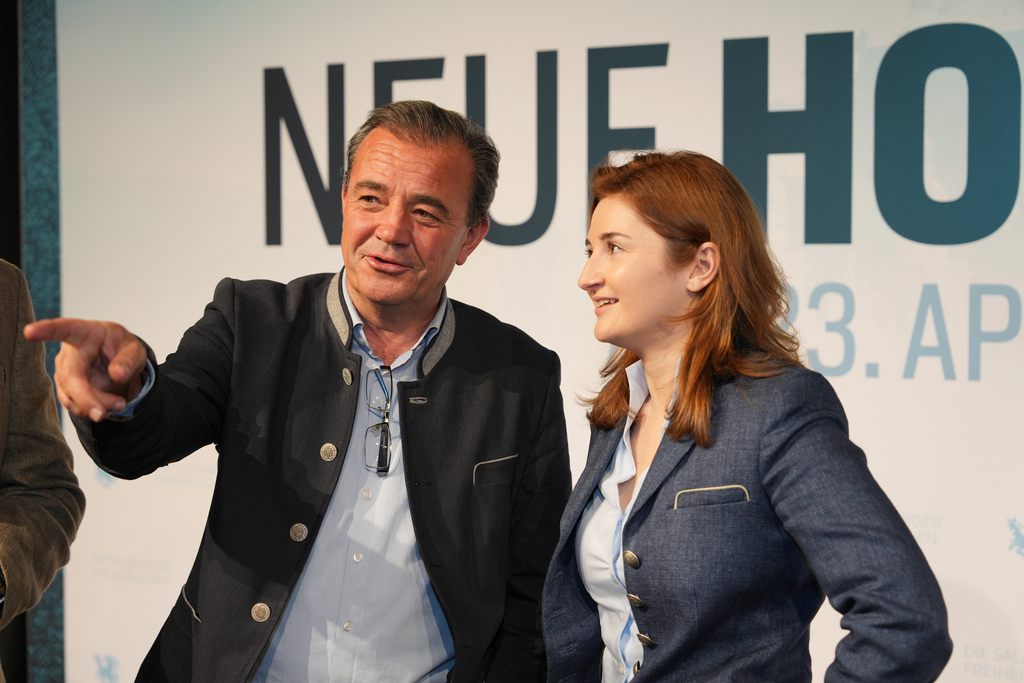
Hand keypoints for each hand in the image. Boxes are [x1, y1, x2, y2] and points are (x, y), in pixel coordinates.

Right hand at [23, 318, 147, 421]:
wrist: (118, 362)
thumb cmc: (121, 349)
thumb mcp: (134, 350)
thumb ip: (128, 361)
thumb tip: (118, 375)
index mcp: (85, 333)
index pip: (64, 329)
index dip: (46, 330)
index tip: (29, 332)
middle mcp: (69, 353)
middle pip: (70, 376)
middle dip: (85, 398)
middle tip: (102, 414)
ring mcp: (64, 372)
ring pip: (72, 395)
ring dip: (96, 405)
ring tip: (120, 403)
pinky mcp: (65, 389)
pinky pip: (76, 405)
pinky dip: (93, 409)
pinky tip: (108, 406)